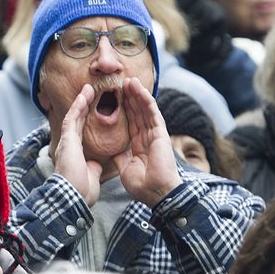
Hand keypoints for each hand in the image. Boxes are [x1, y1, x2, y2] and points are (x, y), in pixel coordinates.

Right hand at [54, 84, 102, 206]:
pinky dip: (78, 106)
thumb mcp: (91, 178)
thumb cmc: (81, 192)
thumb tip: (96, 165)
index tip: (92, 107)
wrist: (73, 198)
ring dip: (81, 102)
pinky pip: (72, 119)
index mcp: (74, 153)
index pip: (80, 131)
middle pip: (76, 120)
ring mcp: (67, 142)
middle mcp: (69, 145)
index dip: (86, 118)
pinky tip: (84, 95)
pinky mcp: (67, 140)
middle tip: (89, 92)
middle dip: (83, 106)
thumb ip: (92, 169)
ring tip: (88, 89)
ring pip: (74, 116)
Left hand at [113, 77, 182, 207]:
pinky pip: (153, 113)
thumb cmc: (142, 186)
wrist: (155, 193)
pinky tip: (140, 90)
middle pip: (138, 113)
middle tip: (122, 82)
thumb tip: (113, 151)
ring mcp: (155, 135)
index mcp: (139, 146)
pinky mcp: (161, 134)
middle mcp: (148, 138)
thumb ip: (121, 157)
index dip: (125, 110)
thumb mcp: (125, 169)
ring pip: (145, 110)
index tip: (117, 97)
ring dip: (138, 94)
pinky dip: (146, 101)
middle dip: (130, 97)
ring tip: (130, 80)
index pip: (131, 123)